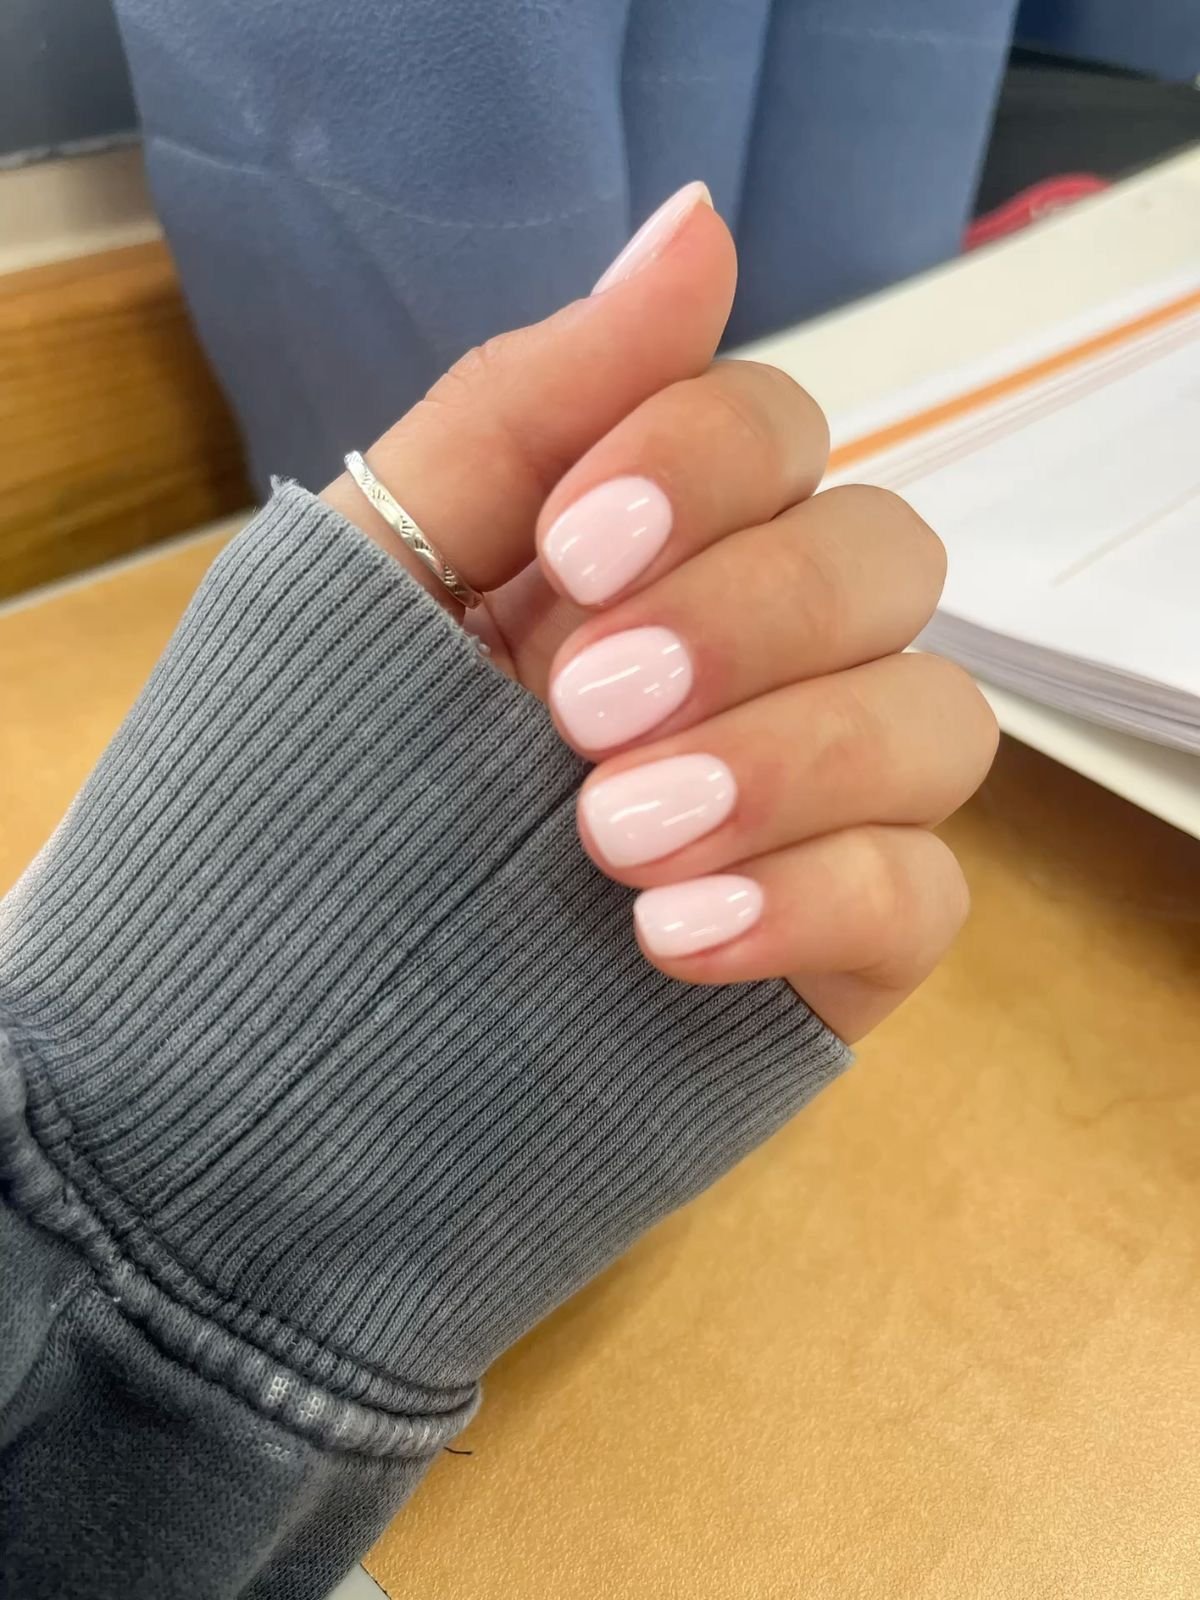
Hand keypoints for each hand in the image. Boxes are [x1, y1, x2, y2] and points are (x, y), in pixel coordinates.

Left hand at [323, 183, 997, 1041]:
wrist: (266, 1053)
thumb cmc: (304, 796)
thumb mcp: (378, 574)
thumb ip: (533, 400)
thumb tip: (701, 222)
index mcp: (644, 556)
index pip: (777, 431)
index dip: (709, 459)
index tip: (578, 548)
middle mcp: (748, 662)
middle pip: (886, 557)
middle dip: (750, 617)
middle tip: (579, 714)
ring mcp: (804, 809)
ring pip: (941, 721)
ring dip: (789, 760)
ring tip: (610, 840)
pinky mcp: (830, 950)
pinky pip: (925, 895)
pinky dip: (818, 897)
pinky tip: (671, 941)